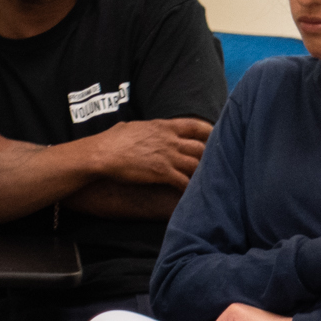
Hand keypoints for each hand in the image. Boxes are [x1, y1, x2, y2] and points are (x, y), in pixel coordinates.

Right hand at [84, 117, 208, 186]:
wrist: (102, 153)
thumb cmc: (112, 140)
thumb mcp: (133, 127)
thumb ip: (146, 128)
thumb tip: (142, 128)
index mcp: (164, 127)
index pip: (195, 125)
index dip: (210, 131)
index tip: (218, 136)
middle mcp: (170, 140)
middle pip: (201, 147)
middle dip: (211, 156)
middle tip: (217, 164)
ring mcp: (168, 156)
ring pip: (197, 164)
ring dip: (204, 173)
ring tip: (210, 182)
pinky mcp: (163, 173)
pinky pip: (185, 182)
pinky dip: (192, 189)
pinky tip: (196, 195)